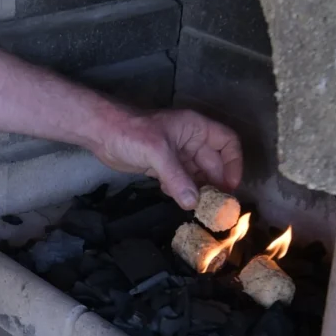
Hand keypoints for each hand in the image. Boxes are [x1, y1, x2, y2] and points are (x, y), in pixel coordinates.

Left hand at [84, 104, 243, 209]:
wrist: (101, 133)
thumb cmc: (130, 132)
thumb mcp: (157, 153)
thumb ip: (176, 178)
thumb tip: (193, 203)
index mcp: (195, 128)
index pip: (227, 142)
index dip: (234, 163)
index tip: (230, 186)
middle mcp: (190, 140)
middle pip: (214, 163)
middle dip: (215, 183)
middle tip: (216, 206)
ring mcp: (176, 154)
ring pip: (197, 174)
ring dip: (198, 190)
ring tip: (198, 207)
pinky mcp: (162, 166)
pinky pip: (181, 181)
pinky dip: (181, 191)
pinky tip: (175, 198)